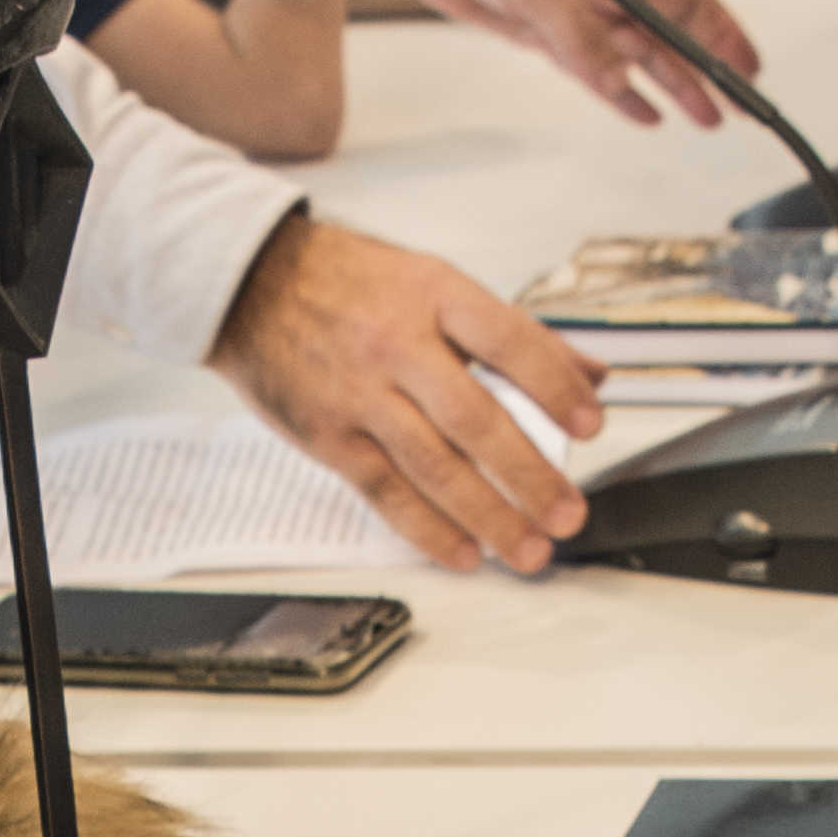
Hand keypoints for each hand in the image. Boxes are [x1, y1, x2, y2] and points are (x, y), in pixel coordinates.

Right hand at [216, 205, 606, 569]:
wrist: (247, 283)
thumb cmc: (349, 284)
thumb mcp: (432, 283)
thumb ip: (512, 332)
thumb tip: (590, 375)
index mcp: (434, 295)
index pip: (509, 341)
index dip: (553, 386)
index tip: (590, 425)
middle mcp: (397, 345)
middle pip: (474, 420)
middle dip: (528, 475)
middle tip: (568, 514)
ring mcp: (359, 396)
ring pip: (433, 467)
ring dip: (488, 517)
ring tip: (530, 550)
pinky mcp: (327, 436)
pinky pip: (385, 492)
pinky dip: (428, 529)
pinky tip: (465, 553)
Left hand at [401, 0, 748, 129]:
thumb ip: (578, 36)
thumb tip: (619, 83)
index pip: (686, 2)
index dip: (722, 35)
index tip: (749, 67)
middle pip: (673, 34)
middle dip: (711, 69)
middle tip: (745, 105)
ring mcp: (581, 12)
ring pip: (642, 56)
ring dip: (675, 86)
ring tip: (708, 118)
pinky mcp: (550, 34)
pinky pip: (598, 69)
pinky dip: (624, 93)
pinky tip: (645, 113)